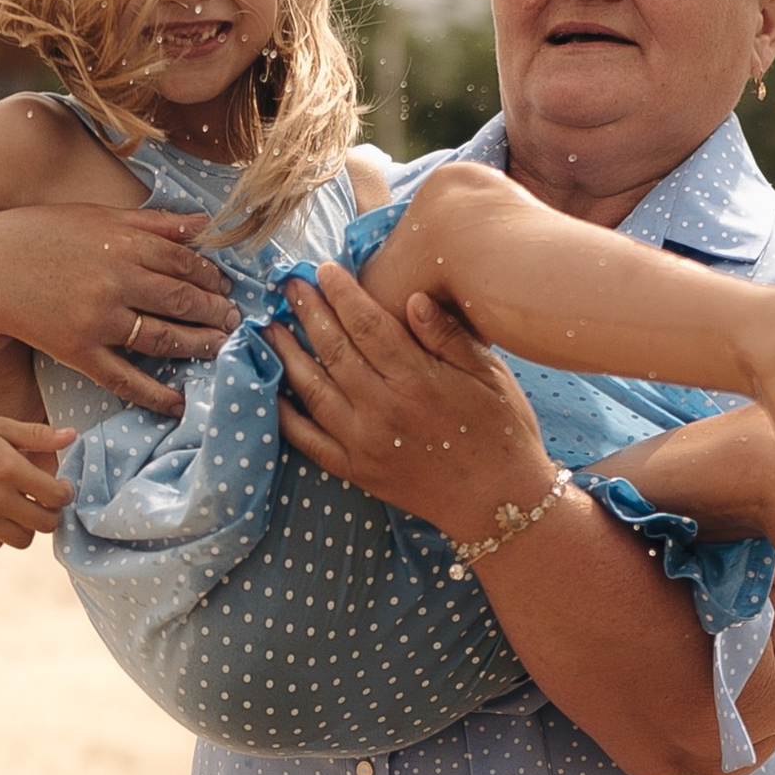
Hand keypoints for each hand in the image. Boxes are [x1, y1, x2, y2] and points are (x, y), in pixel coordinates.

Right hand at [0, 195, 238, 421]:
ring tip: (219, 350)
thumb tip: (203, 225)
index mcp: (122, 242)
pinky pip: (126, 378)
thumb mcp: (96, 217)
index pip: (184, 262)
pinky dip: (156, 393)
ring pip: (164, 339)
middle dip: (215, 313)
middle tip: (235, 322)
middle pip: (182, 301)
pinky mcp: (78, 351)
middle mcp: (116, 280)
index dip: (211, 278)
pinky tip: (178, 402)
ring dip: (198, 346)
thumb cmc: (38, 236)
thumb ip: (153, 223)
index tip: (225, 288)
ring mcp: (98, 319)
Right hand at [0, 408, 75, 551]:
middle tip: (44, 501)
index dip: (65, 493)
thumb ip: (37, 436)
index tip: (60, 487)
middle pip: (45, 524)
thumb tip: (73, 436)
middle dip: (51, 513)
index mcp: (8, 469)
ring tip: (20, 507)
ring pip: (23, 540)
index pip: (56, 496)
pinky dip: (1, 533)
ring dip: (27, 526)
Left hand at [271, 263, 554, 536]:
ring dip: (288, 355)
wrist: (499, 504)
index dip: (343, 294)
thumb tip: (413, 298)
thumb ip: (448, 336)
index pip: (368, 325)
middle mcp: (383, 408)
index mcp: (417, 379)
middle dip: (309, 313)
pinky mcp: (357, 471)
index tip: (325, 270)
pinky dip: (286, 416)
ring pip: (313, 390)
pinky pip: (309, 440)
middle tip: (290, 286)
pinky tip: (272, 392)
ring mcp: (364, 442)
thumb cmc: (502, 433)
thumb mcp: (489, 375)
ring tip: (272, 328)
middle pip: (334, 350)